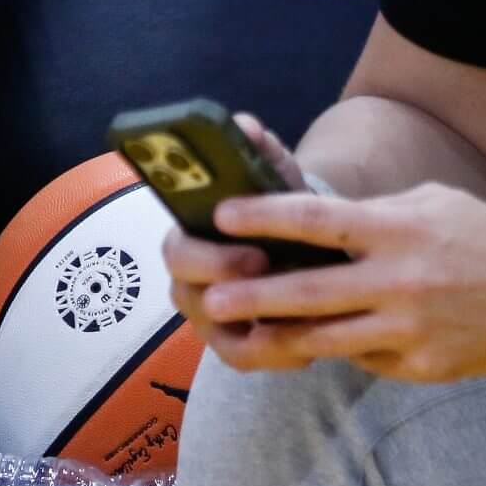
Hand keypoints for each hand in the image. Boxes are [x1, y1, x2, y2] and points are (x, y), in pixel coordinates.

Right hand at [161, 113, 302, 358]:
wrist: (302, 243)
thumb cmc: (279, 210)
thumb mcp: (271, 176)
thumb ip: (257, 151)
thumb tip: (245, 125)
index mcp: (189, 238)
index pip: (174, 251)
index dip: (209, 257)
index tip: (253, 254)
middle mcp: (190, 280)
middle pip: (186, 297)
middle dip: (230, 294)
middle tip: (276, 285)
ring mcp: (210, 317)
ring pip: (218, 336)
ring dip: (260, 332)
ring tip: (305, 324)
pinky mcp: (236, 344)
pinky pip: (247, 359)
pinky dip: (277, 355)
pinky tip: (311, 346)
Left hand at [180, 178, 485, 382]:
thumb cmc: (483, 237)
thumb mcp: (428, 204)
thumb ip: (368, 216)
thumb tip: (304, 225)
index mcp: (398, 230)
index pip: (315, 220)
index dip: (261, 218)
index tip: (220, 215)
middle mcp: (402, 281)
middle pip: (309, 290)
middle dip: (252, 295)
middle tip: (211, 298)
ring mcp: (413, 329)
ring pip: (328, 339)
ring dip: (281, 336)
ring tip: (245, 332)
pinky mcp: (424, 367)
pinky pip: (364, 359)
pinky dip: (341, 350)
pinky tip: (322, 343)